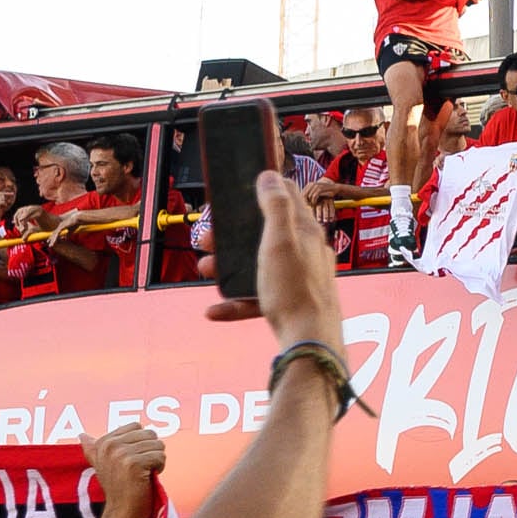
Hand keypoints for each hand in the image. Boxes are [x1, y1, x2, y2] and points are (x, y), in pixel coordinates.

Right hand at [81, 422, 164, 499]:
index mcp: (103, 442)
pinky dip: (159, 467)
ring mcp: (120, 454)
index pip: (136, 426)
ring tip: (143, 474)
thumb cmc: (117, 488)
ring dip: (156, 460)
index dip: (141, 443)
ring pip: (157, 444)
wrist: (122, 512)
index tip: (132, 460)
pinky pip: (160, 456)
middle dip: (151, 451)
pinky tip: (147, 478)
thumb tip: (81, 435)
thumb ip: (94, 449)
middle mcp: (109, 445)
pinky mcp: (133, 463)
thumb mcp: (102, 466)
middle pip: (150, 433)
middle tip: (139, 469)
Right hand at [204, 170, 344, 338]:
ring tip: (207, 270)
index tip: (237, 193)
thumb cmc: (295, 290)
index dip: (262, 189)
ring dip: (228, 267)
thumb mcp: (280, 241)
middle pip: (265, 233)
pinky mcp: (291, 301)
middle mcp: (306, 251)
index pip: (288, 196)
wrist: (309, 341)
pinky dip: (236, 301)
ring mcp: (299, 277)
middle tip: (208, 240)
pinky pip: (258, 297)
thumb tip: (270, 176)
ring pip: (258, 265)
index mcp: (305, 231)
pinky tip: (215, 310)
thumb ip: (275, 207)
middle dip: (233, 235)